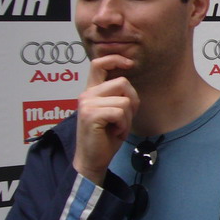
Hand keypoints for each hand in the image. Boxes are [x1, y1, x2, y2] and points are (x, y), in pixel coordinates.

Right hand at [72, 55, 139, 184]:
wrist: (92, 160)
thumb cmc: (105, 137)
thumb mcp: (113, 113)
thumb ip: (117, 97)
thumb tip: (128, 85)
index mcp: (91, 92)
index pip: (98, 65)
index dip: (115, 60)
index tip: (129, 63)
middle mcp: (86, 95)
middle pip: (123, 83)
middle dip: (132, 101)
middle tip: (124, 119)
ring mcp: (87, 104)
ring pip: (125, 100)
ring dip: (127, 118)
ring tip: (116, 128)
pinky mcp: (91, 114)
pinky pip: (120, 113)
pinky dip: (123, 125)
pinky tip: (114, 133)